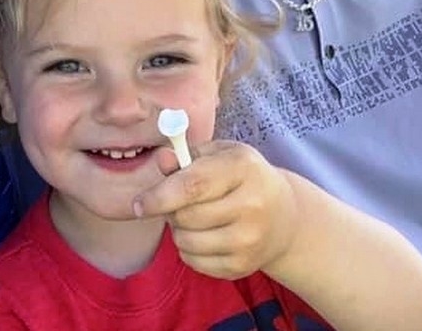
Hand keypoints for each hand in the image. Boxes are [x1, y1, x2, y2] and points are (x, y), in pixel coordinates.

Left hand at [133, 140, 297, 279]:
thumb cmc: (242, 177)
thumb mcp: (219, 155)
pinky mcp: (244, 266)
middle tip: (177, 202)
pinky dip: (188, 249)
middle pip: (186, 216)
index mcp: (242, 167)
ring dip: (178, 230)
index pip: (193, 185)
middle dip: (170, 210)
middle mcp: (251, 205)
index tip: (138, 204)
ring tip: (192, 217)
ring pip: (187, 241)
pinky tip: (203, 235)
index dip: (160, 195)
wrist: (284, 216)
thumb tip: (161, 159)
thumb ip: (187, 156)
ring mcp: (250, 240)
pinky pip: (195, 262)